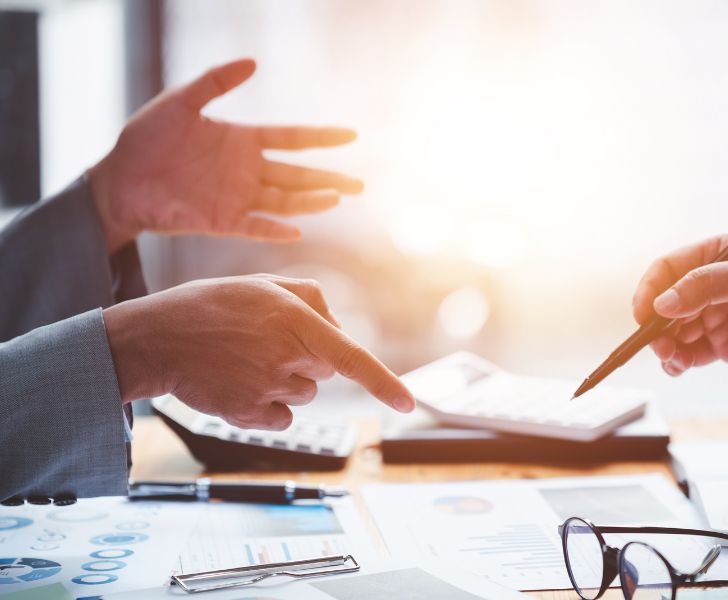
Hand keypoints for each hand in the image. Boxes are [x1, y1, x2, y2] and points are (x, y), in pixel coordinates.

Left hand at [88, 58, 362, 252]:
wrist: (116, 180)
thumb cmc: (145, 139)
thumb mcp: (179, 101)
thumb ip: (216, 82)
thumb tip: (254, 62)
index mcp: (242, 140)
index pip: (292, 138)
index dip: (322, 137)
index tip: (351, 135)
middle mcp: (246, 171)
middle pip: (298, 175)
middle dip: (330, 178)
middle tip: (361, 183)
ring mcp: (236, 197)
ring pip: (284, 201)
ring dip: (311, 201)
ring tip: (338, 197)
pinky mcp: (221, 221)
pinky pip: (255, 227)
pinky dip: (276, 230)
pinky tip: (298, 230)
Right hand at [103, 275, 413, 428]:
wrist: (157, 339)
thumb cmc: (212, 306)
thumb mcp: (264, 284)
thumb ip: (311, 299)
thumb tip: (340, 326)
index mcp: (296, 324)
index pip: (352, 358)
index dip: (384, 383)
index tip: (408, 404)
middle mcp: (287, 360)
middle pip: (325, 369)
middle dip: (308, 355)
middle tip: (267, 338)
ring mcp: (267, 390)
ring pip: (304, 392)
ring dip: (287, 378)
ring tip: (247, 358)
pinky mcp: (248, 415)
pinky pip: (282, 416)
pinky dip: (269, 404)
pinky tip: (241, 382)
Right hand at [631, 235, 727, 375]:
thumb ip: (706, 287)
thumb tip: (663, 303)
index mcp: (713, 257)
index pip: (666, 270)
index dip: (649, 291)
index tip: (644, 315)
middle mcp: (709, 287)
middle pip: (665, 305)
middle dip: (656, 327)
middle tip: (661, 345)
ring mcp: (715, 316)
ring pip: (675, 333)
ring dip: (666, 347)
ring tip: (673, 360)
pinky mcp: (725, 345)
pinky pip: (691, 354)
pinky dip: (679, 362)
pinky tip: (678, 368)